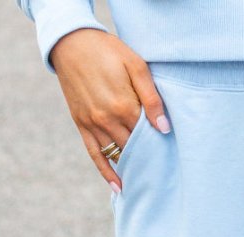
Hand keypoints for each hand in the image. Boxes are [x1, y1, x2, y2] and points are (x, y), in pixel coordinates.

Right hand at [48, 28, 169, 191]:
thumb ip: (152, 97)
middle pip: (134, 149)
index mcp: (124, 106)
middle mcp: (107, 120)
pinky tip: (119, 186)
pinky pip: (95, 155)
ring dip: (131, 168)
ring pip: (116, 155)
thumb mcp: (136, 65)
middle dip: (148, 159)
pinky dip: (107, 173)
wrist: (71, 42)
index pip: (148, 136)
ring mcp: (93, 125)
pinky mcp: (82, 125)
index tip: (172, 154)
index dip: (160, 145)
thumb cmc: (108, 50)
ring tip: (148, 181)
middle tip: (164, 171)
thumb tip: (164, 128)